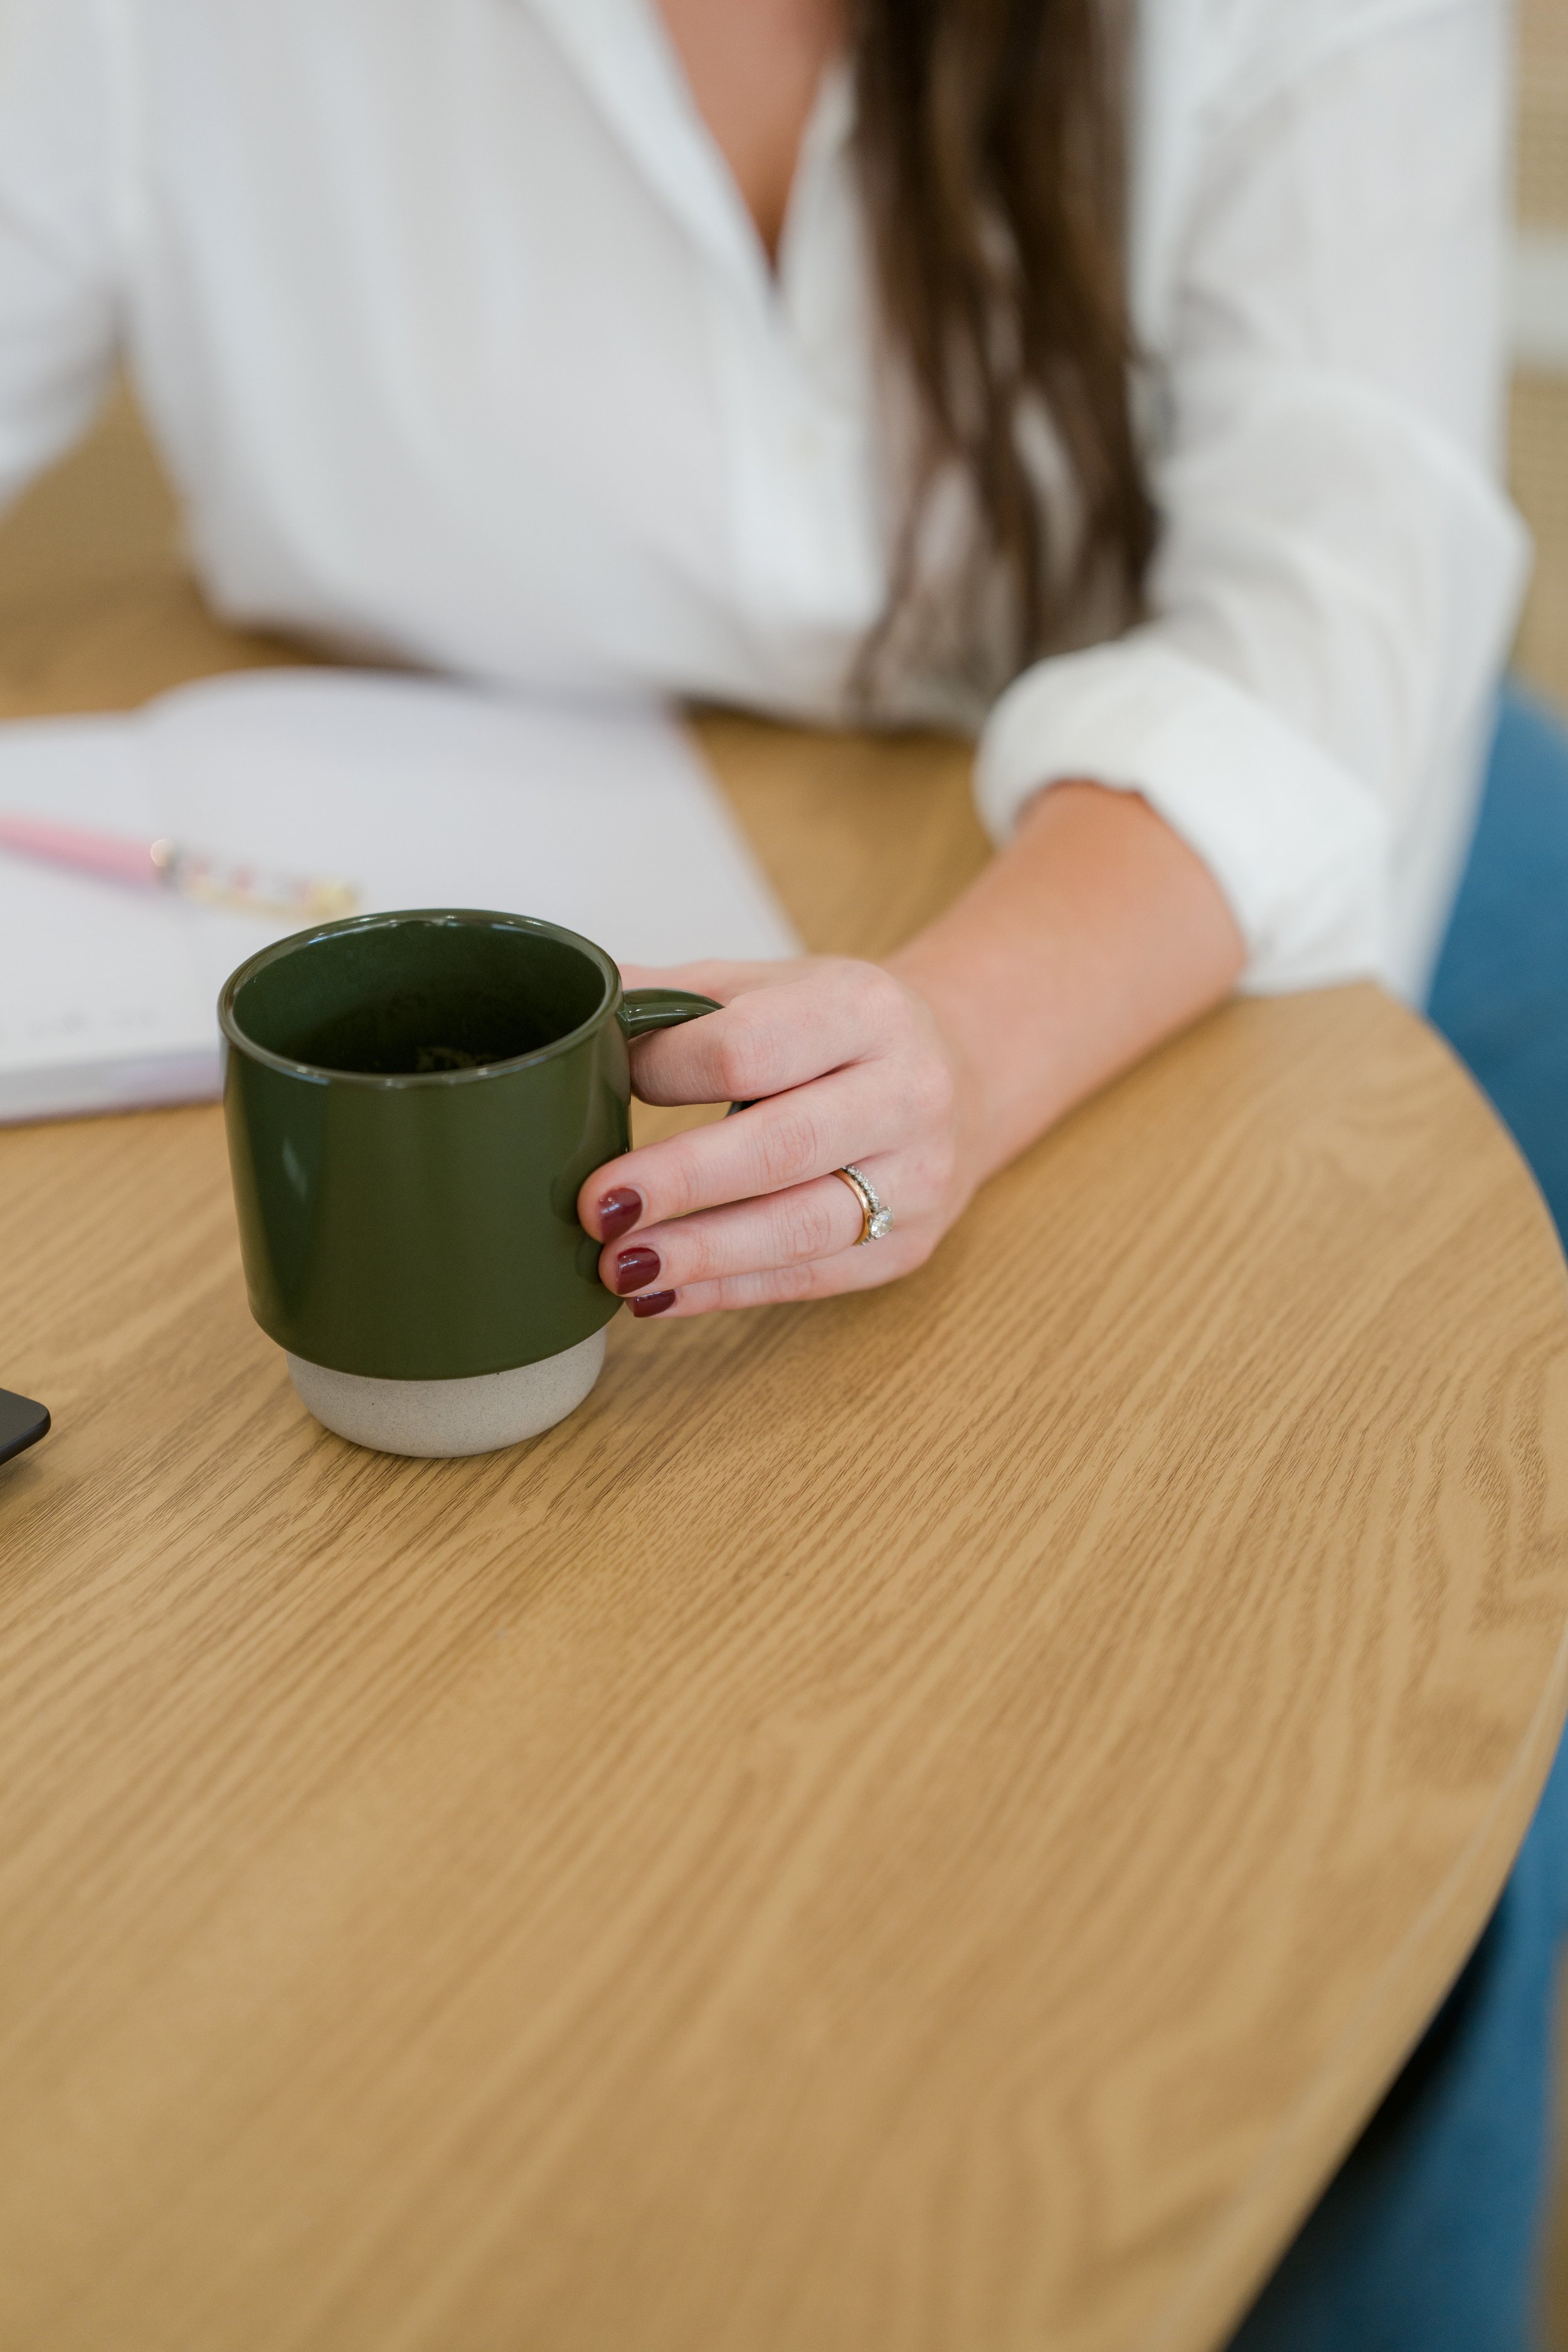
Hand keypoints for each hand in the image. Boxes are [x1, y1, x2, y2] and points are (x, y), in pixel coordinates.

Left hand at [576, 957, 981, 1318]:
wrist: (964, 1075)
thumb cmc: (839, 1033)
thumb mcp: (770, 987)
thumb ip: (673, 1002)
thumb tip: (570, 1013)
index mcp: (864, 1009)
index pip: (750, 1047)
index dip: (666, 1072)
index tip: (601, 1090)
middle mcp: (908, 1093)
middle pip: (780, 1145)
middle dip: (679, 1182)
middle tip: (596, 1207)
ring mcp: (918, 1178)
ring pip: (800, 1229)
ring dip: (700, 1254)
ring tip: (619, 1266)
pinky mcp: (909, 1246)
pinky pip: (809, 1278)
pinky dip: (726, 1291)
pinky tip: (662, 1294)